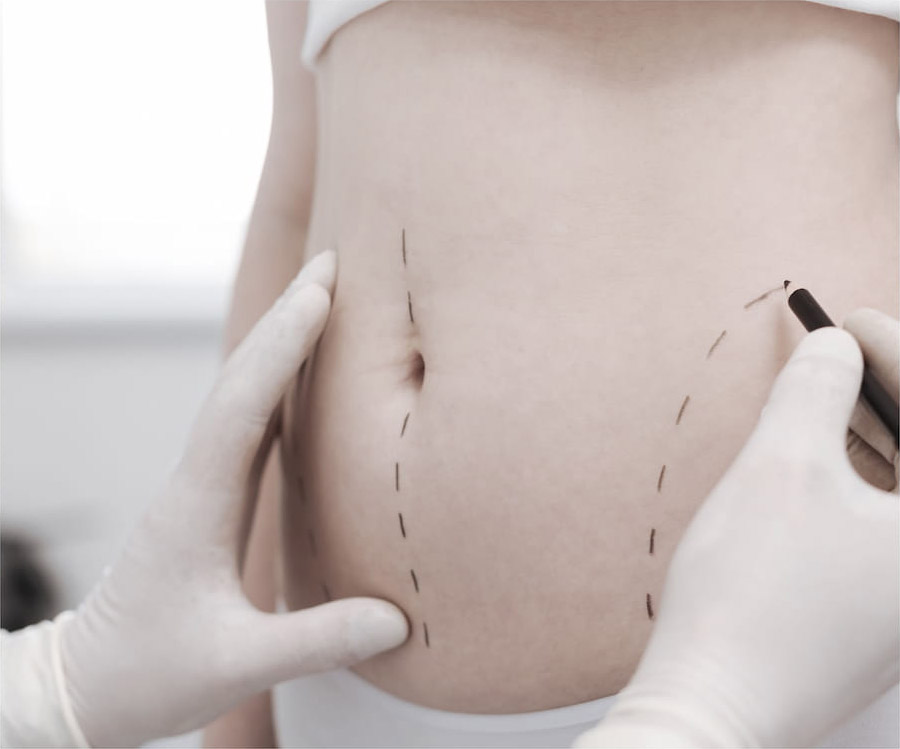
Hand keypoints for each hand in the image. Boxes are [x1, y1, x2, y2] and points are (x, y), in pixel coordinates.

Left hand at [60, 251, 408, 747]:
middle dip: (285, 318)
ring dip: (281, 342)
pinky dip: (278, 385)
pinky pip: (248, 426)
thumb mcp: (235, 663)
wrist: (87, 686)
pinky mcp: (210, 499)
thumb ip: (316, 639)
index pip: (241, 407)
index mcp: (198, 505)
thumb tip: (396, 617)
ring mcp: (201, 486)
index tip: (320, 292)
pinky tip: (304, 377)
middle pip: (241, 380)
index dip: (281, 346)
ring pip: (243, 396)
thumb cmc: (150, 675)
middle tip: (332, 262)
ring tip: (325, 299)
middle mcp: (197, 480)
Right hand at [575, 312, 898, 747]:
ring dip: (873, 437)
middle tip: (839, 351)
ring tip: (826, 397)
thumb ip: (814, 392)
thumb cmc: (753, 594)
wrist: (715, 700)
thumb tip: (831, 349)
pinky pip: (885, 527)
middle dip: (885, 394)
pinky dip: (860, 481)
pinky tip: (820, 459)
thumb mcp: (781, 468)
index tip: (850, 321)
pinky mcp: (881, 615)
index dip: (895, 357)